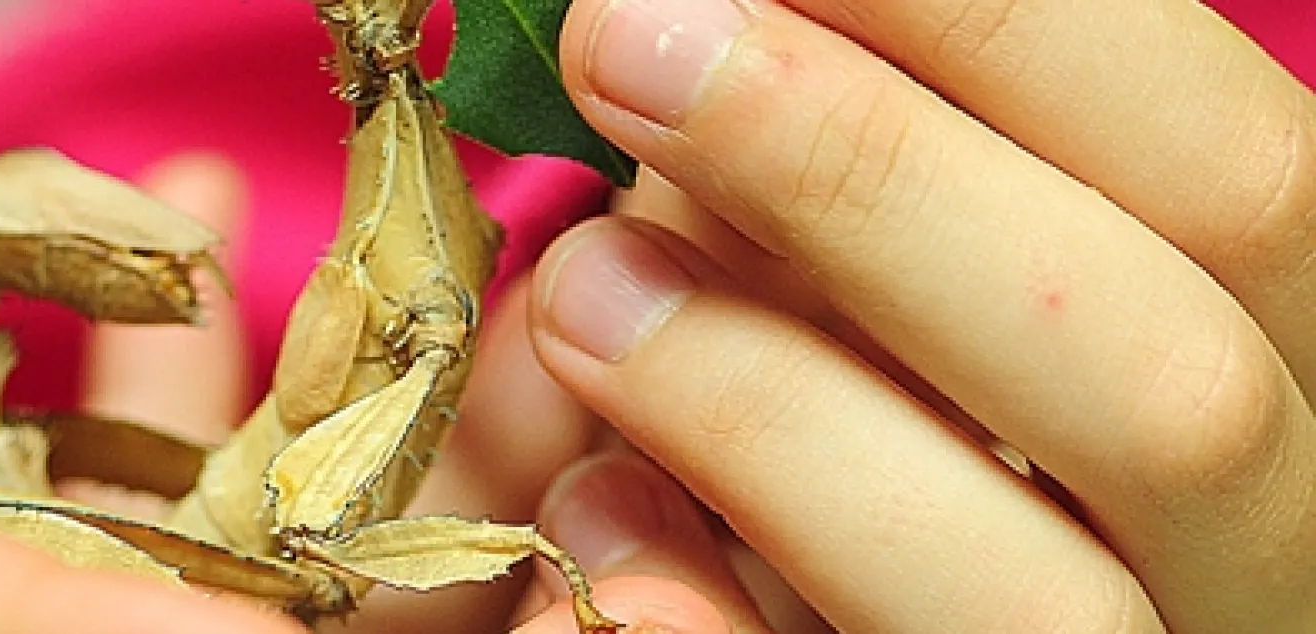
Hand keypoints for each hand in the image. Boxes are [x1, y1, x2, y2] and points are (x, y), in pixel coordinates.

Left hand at [521, 0, 1315, 630]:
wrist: (739, 604)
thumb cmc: (814, 434)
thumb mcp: (860, 279)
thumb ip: (855, 180)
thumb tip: (723, 9)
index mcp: (1259, 376)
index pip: (1236, 179)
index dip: (1012, 28)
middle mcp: (1242, 558)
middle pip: (1173, 381)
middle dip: (876, 178)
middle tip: (622, 38)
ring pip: (1036, 600)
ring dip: (774, 409)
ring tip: (577, 287)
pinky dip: (693, 622)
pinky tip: (593, 519)